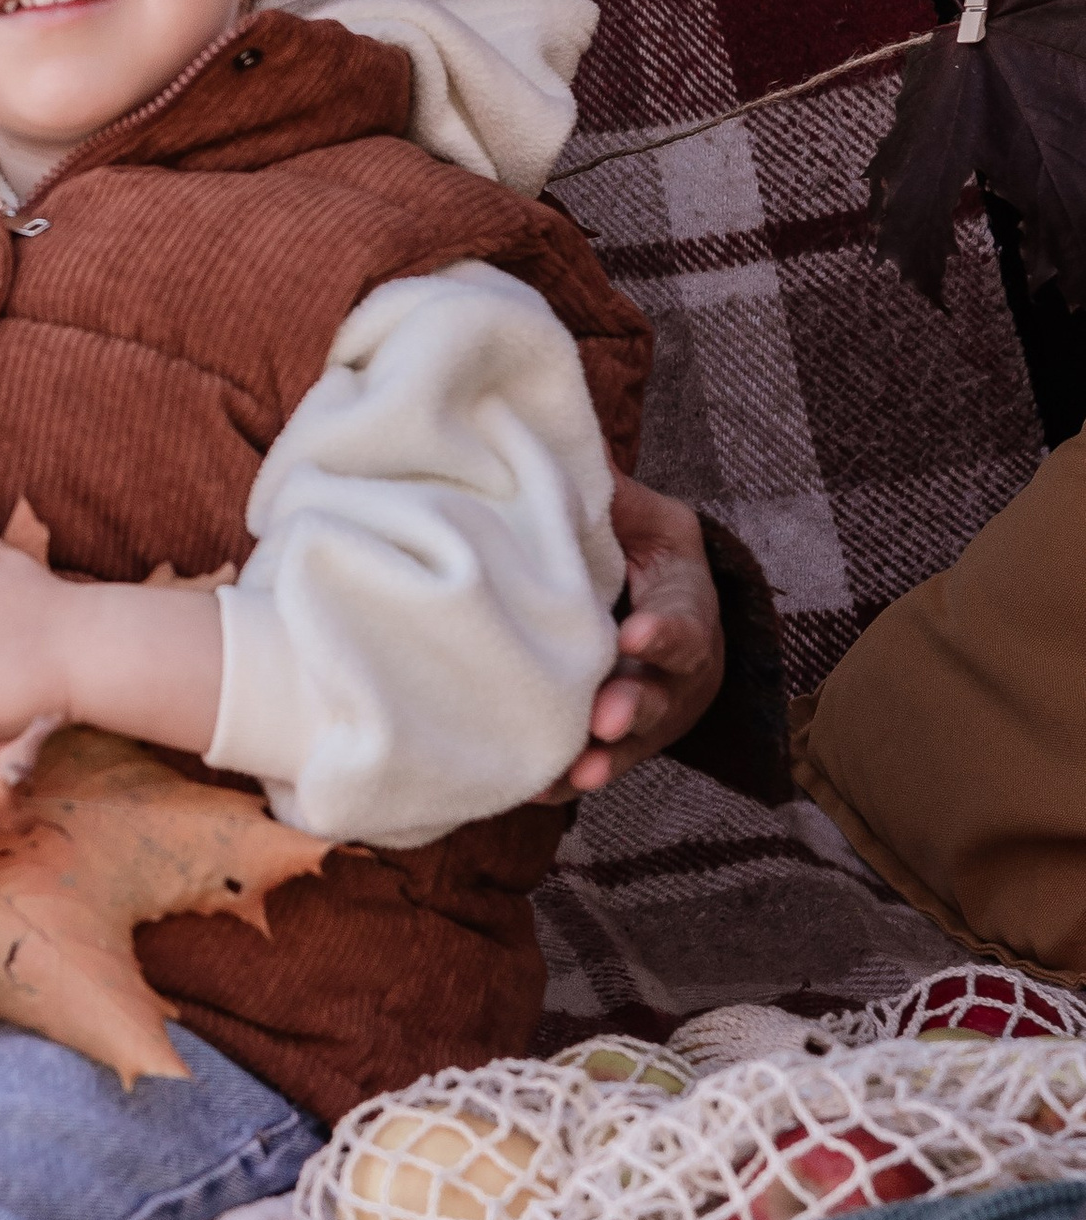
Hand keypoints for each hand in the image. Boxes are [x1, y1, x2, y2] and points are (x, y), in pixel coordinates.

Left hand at [561, 475, 726, 796]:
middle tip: (606, 718)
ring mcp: (650, 710)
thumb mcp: (638, 516)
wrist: (647, 607)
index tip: (637, 634)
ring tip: (576, 770)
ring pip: (633, 742)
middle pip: (666, 693)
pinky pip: (594, 767)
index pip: (685, 619)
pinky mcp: (616, 741)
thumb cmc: (637, 550)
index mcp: (685, 603)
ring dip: (605, 758)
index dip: (665, 631)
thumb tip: (558, 431)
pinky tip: (533, 789)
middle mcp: (676, 667)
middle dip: (636, 707)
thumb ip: (606, 492)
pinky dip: (567, 780)